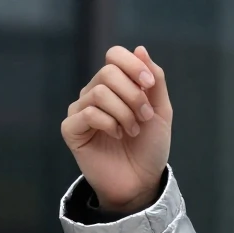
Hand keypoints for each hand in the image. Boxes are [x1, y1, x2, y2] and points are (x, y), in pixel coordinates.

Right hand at [60, 44, 171, 214]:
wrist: (142, 182)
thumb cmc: (149, 149)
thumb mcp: (160, 113)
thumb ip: (155, 82)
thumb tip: (140, 49)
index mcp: (114, 86)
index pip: (114, 55)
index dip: (133, 66)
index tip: (149, 86)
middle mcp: (94, 93)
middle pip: (108, 73)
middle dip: (134, 95)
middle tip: (144, 118)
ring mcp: (81, 110)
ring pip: (100, 93)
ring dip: (125, 113)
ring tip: (132, 131)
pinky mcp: (72, 129)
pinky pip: (89, 113)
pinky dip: (110, 124)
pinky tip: (117, 136)